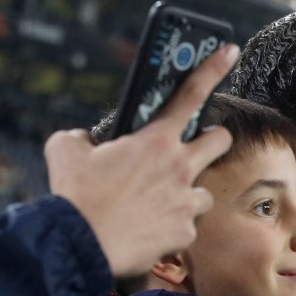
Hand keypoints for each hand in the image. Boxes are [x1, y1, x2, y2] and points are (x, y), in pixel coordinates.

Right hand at [44, 44, 238, 276]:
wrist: (80, 245)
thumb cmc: (74, 197)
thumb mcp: (66, 151)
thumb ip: (81, 138)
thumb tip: (86, 140)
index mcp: (154, 141)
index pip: (190, 94)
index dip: (213, 68)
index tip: (230, 50)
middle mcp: (179, 167)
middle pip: (220, 141)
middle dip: (213, 140)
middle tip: (196, 148)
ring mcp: (186, 200)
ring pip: (204, 191)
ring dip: (187, 194)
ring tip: (160, 203)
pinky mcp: (186, 231)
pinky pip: (186, 226)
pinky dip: (171, 227)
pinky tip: (151, 231)